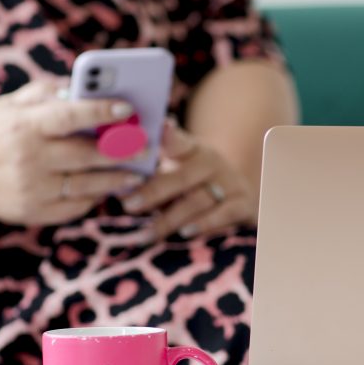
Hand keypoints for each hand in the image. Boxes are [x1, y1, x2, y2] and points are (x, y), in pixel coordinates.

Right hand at [0, 80, 147, 224]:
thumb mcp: (11, 104)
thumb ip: (48, 93)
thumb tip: (88, 86)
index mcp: (23, 126)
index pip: (69, 116)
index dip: (101, 111)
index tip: (128, 107)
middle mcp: (27, 158)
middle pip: (84, 155)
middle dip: (120, 150)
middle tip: (144, 146)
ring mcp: (31, 188)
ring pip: (86, 185)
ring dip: (116, 179)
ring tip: (136, 172)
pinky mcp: (34, 212)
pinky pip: (75, 206)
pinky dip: (94, 197)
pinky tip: (109, 188)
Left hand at [122, 120, 256, 238]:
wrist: (239, 199)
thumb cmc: (193, 188)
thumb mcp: (174, 175)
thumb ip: (152, 176)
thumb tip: (119, 186)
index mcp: (191, 150)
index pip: (177, 141)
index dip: (167, 136)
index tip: (155, 130)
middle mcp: (211, 162)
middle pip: (182, 177)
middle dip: (154, 192)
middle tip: (129, 205)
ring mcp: (229, 183)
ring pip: (198, 200)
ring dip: (171, 218)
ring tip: (147, 233)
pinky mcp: (244, 204)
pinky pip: (224, 214)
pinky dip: (204, 224)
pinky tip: (185, 233)